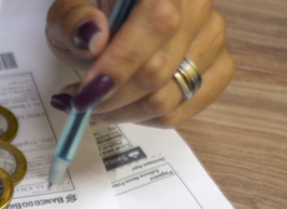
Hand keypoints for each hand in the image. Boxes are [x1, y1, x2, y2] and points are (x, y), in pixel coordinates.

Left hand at [45, 0, 234, 126]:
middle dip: (112, 97)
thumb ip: (74, 21)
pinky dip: (147, 119)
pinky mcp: (218, 65)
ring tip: (96, 103)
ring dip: (124, 112)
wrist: (112, 16)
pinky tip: (124, 108)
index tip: (86, 93)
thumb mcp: (68, 10)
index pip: (157, 22)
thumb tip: (93, 39)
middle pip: (159, 69)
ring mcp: (212, 36)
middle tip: (80, 102)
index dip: (120, 64)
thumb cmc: (90, 13)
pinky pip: (185, 108)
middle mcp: (198, 5)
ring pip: (170, 96)